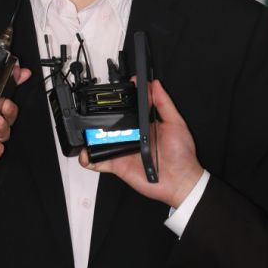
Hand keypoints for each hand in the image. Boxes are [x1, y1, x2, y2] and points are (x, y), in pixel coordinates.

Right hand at [80, 79, 202, 208]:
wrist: (179, 181)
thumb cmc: (181, 155)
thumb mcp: (176, 123)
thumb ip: (164, 104)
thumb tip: (155, 85)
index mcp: (145, 126)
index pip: (130, 108)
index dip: (122, 99)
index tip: (119, 89)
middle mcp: (133, 137)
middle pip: (112, 124)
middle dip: (100, 117)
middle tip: (97, 112)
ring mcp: (123, 150)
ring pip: (102, 141)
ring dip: (92, 137)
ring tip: (87, 132)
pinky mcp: (118, 165)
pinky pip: (99, 161)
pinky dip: (89, 159)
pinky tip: (86, 154)